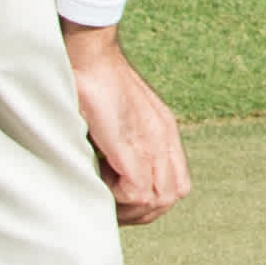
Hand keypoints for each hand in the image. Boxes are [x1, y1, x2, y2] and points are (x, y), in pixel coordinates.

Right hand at [63, 23, 193, 225]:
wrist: (90, 53)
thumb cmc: (91, 82)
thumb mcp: (117, 117)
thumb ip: (123, 142)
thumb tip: (110, 172)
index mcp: (164, 133)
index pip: (175, 185)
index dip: (149, 201)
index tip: (119, 197)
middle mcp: (164, 138)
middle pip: (171, 196)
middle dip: (140, 210)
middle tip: (110, 203)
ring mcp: (151, 140)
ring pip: (160, 198)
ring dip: (128, 206)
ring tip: (103, 191)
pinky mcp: (130, 142)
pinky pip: (139, 190)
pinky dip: (119, 196)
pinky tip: (100, 178)